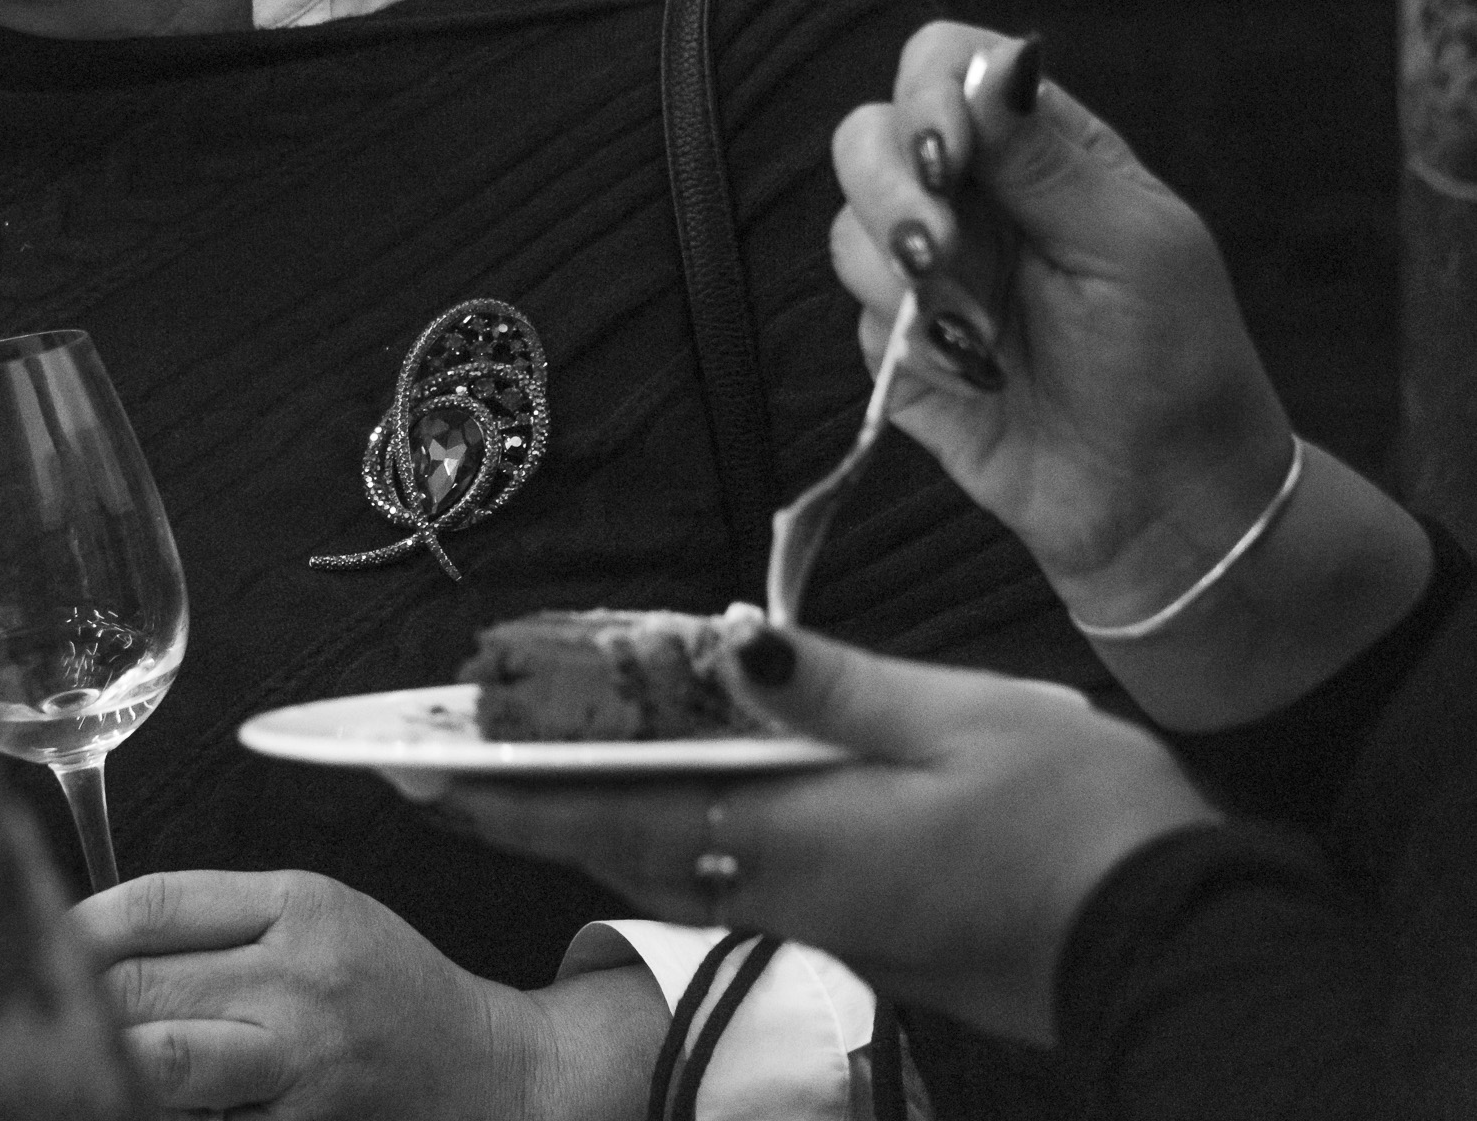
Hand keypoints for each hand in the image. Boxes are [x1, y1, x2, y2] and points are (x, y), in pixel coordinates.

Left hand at [72, 869, 645, 1120]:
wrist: (485, 1070)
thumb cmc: (385, 984)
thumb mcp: (317, 910)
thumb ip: (216, 914)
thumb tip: (92, 933)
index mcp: (300, 906)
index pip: (155, 906)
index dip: (77, 925)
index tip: (36, 940)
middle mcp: (298, 984)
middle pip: (142, 989)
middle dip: (71, 1000)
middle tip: (28, 1005)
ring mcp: (298, 1070)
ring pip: (158, 1069)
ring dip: (101, 1064)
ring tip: (64, 1060)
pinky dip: (155, 1111)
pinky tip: (127, 1098)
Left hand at [443, 626, 1218, 1046]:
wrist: (1173, 944)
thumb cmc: (1083, 825)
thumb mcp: (964, 723)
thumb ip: (834, 688)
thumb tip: (729, 642)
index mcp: (794, 843)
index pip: (612, 812)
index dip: (505, 791)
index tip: (415, 769)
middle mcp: (780, 894)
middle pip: (612, 846)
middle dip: (511, 807)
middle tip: (423, 766)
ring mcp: (814, 919)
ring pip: (660, 865)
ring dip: (572, 821)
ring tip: (504, 775)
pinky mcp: (850, 927)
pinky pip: (717, 876)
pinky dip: (653, 833)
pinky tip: (647, 798)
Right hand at [830, 22, 1429, 726]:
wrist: (1158, 501)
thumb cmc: (1175, 362)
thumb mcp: (1132, 245)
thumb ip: (1049, 159)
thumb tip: (991, 63)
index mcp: (1040, 150)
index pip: (943, 66)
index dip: (926, 95)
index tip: (952, 156)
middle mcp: (974, 199)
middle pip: (866, 136)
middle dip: (890, 188)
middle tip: (940, 248)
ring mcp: (930, 274)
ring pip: (846, 228)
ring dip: (898, 273)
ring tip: (976, 329)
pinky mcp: (899, 349)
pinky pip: (861, 319)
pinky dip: (912, 345)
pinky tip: (976, 376)